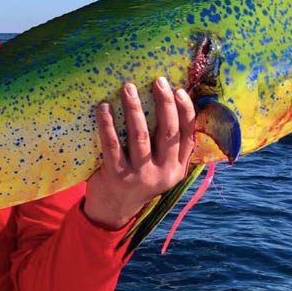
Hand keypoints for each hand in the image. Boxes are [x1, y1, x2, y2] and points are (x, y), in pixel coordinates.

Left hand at [84, 78, 195, 229]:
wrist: (113, 209)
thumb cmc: (137, 178)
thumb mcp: (160, 168)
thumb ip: (167, 146)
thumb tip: (169, 103)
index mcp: (177, 168)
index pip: (187, 135)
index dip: (185, 111)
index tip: (178, 89)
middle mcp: (163, 173)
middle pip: (167, 132)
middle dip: (164, 103)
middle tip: (157, 81)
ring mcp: (140, 175)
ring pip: (139, 135)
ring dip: (134, 108)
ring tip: (128, 88)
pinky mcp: (116, 176)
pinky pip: (112, 144)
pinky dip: (108, 124)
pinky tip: (104, 108)